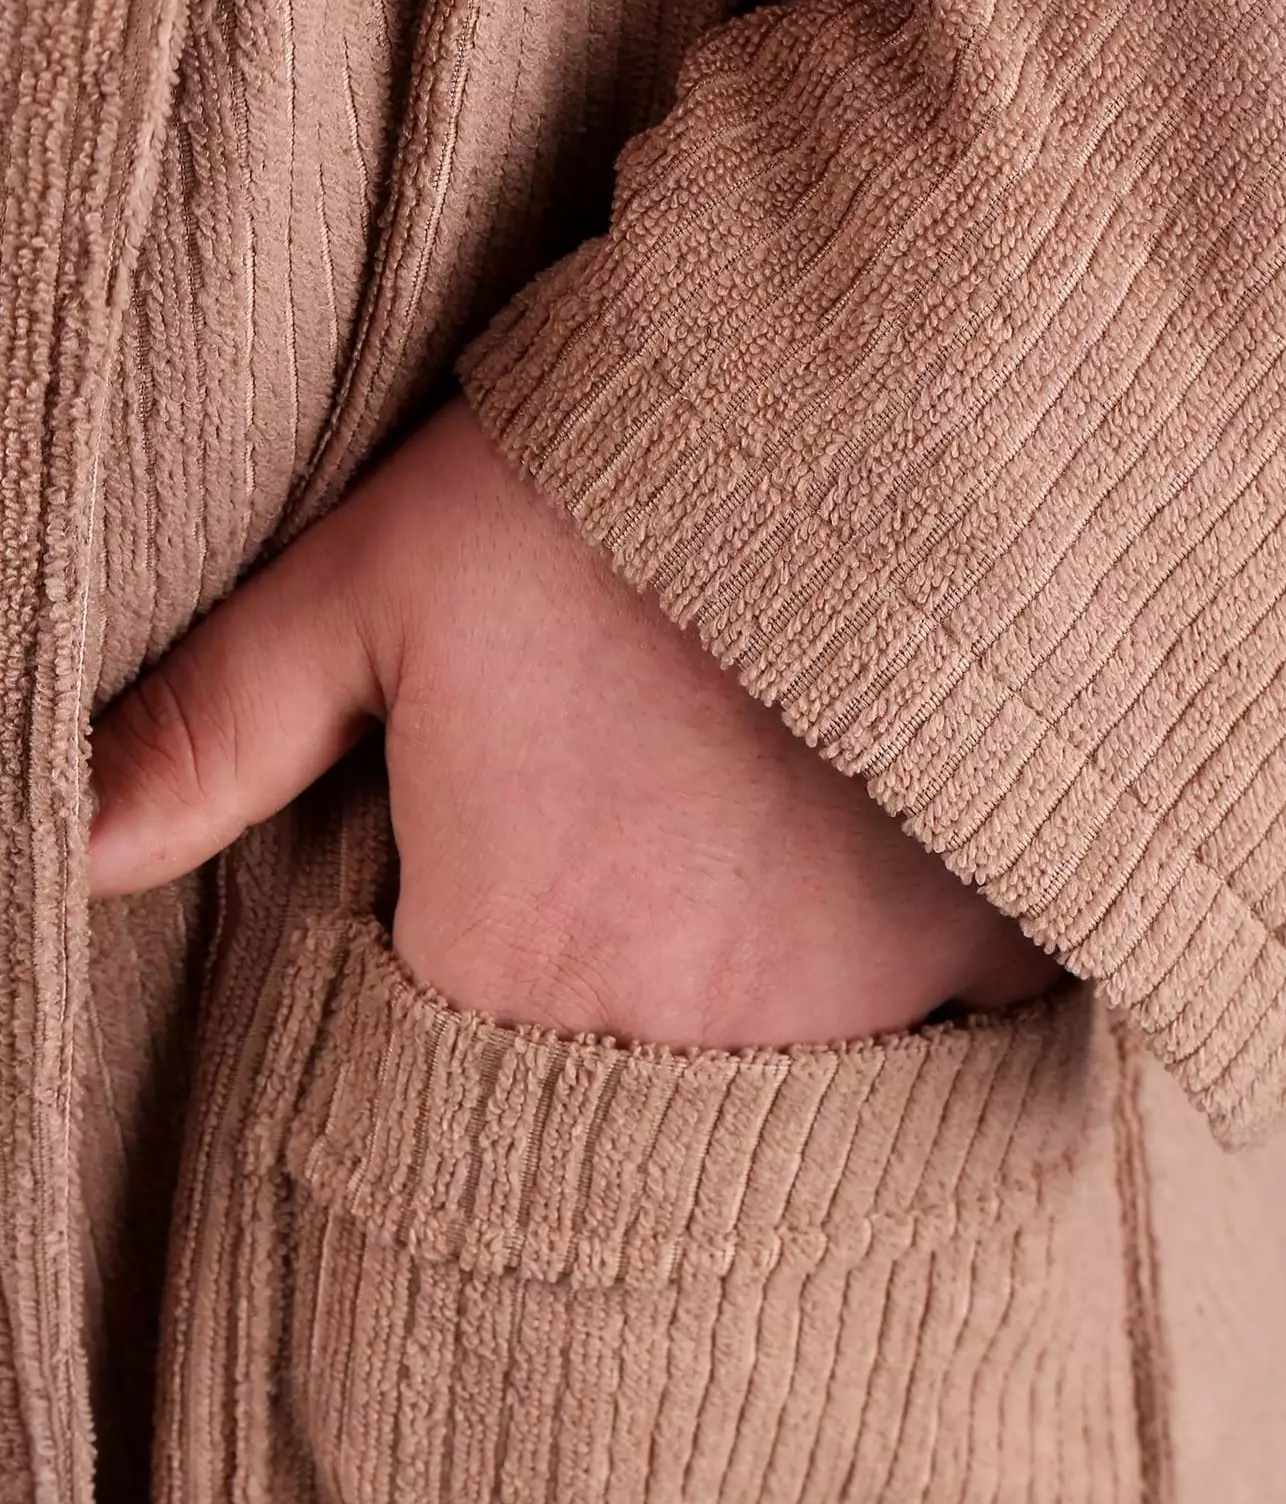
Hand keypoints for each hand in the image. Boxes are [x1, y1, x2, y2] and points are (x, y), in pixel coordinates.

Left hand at [87, 401, 1063, 1046]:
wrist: (895, 421)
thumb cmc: (616, 496)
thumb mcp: (381, 578)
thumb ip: (216, 727)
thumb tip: (63, 853)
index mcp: (510, 962)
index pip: (455, 1040)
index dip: (475, 940)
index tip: (524, 840)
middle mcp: (671, 1040)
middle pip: (607, 1078)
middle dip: (611, 990)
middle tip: (651, 841)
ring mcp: (845, 1031)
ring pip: (763, 1082)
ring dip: (750, 999)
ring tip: (760, 844)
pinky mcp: (976, 988)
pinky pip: (920, 1049)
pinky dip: (893, 987)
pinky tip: (879, 865)